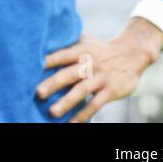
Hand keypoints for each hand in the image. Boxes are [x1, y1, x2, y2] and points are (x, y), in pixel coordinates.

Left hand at [37, 18, 162, 121]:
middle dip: (53, 83)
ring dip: (67, 102)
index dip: (47, 60)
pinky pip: (95, 105)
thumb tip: (39, 38)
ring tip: (52, 112)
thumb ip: (65, 41)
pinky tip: (71, 123)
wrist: (132, 53)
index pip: (61, 54)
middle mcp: (89, 63)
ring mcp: (100, 78)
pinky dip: (84, 115)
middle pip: (69, 74)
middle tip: (37, 93)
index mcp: (80, 50)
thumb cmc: (99, 48)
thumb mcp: (84, 40)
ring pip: (81, 91)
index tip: (30, 66)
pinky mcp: (110, 91)